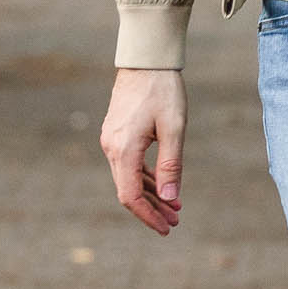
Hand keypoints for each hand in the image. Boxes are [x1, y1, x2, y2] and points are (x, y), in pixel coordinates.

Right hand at [101, 68, 186, 232]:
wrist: (146, 60)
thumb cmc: (163, 91)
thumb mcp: (174, 128)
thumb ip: (171, 165)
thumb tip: (171, 199)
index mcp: (123, 149)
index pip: (131, 196)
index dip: (148, 216)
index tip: (167, 228)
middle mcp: (111, 148)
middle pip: (129, 191)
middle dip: (153, 209)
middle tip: (176, 222)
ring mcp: (111, 141)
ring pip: (129, 178)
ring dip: (151, 195)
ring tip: (175, 208)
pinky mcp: (117, 134)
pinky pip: (129, 164)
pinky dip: (146, 178)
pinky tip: (164, 185)